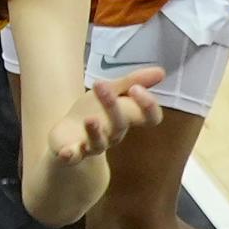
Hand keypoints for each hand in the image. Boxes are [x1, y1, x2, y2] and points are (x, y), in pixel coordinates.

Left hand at [48, 67, 163, 165]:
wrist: (69, 134)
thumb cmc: (96, 110)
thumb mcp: (112, 91)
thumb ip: (133, 81)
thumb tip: (161, 71)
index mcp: (127, 119)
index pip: (150, 119)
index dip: (148, 106)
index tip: (136, 88)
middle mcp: (114, 135)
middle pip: (120, 125)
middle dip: (112, 106)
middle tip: (100, 84)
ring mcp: (93, 145)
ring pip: (99, 143)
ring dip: (95, 132)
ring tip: (90, 119)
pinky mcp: (73, 152)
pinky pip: (74, 156)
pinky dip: (70, 154)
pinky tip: (67, 152)